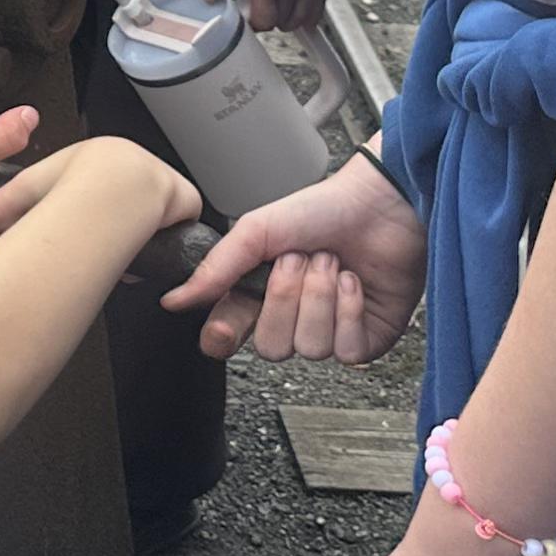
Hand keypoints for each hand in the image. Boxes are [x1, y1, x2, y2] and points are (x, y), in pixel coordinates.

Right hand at [0, 134, 200, 243]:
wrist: (106, 191)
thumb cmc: (65, 191)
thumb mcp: (19, 194)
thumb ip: (1, 206)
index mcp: (97, 154)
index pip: (101, 181)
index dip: (95, 209)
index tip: (89, 231)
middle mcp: (132, 158)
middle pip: (132, 194)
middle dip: (122, 222)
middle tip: (109, 246)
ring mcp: (159, 175)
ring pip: (156, 208)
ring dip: (144, 229)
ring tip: (126, 253)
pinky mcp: (181, 195)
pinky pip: (180, 219)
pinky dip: (167, 235)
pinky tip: (150, 249)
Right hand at [166, 142, 422, 359]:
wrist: (380, 205)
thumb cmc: (323, 210)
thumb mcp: (257, 231)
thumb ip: (216, 267)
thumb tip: (175, 299)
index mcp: (258, 294)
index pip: (228, 336)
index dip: (225, 337)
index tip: (226, 329)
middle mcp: (292, 317)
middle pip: (271, 348)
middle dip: (286, 298)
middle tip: (298, 260)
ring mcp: (328, 331)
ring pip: (310, 348)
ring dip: (320, 298)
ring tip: (331, 264)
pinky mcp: (366, 339)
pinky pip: (347, 350)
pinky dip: (349, 311)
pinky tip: (352, 284)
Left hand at [204, 0, 324, 36]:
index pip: (264, 22)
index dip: (255, 23)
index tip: (248, 16)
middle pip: (285, 22)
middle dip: (272, 20)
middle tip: (262, 10)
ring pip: (306, 16)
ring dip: (293, 18)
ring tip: (281, 11)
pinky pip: (321, 2)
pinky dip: (313, 10)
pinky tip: (305, 10)